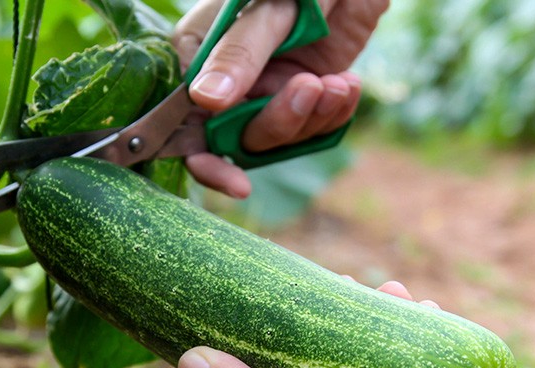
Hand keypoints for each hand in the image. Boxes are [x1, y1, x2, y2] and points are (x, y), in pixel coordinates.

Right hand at [173, 0, 387, 196]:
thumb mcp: (266, 12)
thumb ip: (239, 55)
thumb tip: (206, 101)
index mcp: (200, 57)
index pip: (187, 123)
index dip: (207, 160)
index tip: (236, 184)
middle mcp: (229, 82)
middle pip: (241, 137)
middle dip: (281, 121)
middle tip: (311, 86)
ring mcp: (266, 91)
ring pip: (280, 136)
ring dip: (313, 116)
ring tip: (337, 82)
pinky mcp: (301, 95)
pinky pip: (313, 127)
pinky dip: (334, 113)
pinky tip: (347, 86)